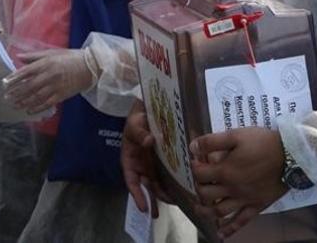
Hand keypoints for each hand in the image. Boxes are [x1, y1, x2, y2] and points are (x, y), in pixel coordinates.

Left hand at [2, 48, 96, 114]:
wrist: (89, 67)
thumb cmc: (70, 57)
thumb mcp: (51, 53)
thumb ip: (34, 56)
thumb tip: (19, 57)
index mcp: (44, 64)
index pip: (25, 72)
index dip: (14, 78)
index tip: (5, 83)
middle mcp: (48, 76)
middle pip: (28, 86)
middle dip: (16, 93)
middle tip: (6, 97)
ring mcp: (54, 87)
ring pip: (35, 97)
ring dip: (23, 102)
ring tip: (14, 105)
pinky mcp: (61, 95)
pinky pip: (46, 103)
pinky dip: (37, 108)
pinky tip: (29, 111)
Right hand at [122, 99, 176, 218]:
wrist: (147, 109)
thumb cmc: (136, 118)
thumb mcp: (134, 123)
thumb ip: (140, 132)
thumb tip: (150, 141)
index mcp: (130, 160)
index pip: (131, 181)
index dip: (137, 195)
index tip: (143, 208)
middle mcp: (142, 165)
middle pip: (148, 186)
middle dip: (156, 198)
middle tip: (168, 207)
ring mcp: (154, 164)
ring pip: (160, 183)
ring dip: (167, 193)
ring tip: (179, 202)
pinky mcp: (165, 160)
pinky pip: (171, 173)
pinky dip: (177, 180)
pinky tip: (186, 187)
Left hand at [189, 128, 286, 236]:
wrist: (291, 155)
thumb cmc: (263, 143)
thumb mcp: (235, 135)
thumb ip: (212, 141)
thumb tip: (192, 147)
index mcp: (225, 171)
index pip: (200, 174)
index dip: (194, 166)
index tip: (196, 161)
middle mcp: (231, 189)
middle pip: (206, 194)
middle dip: (198, 188)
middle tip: (199, 182)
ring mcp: (244, 200)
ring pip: (219, 211)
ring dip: (206, 211)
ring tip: (199, 208)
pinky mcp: (257, 206)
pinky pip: (241, 221)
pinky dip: (230, 229)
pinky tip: (221, 234)